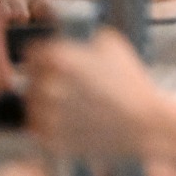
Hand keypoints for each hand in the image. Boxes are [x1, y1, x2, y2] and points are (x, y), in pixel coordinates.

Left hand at [25, 28, 169, 162]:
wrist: (143, 123)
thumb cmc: (131, 83)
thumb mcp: (113, 45)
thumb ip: (84, 38)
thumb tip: (71, 37)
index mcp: (58, 59)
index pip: (31, 52)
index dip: (45, 55)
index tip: (55, 62)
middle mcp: (46, 86)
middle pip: (32, 79)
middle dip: (47, 79)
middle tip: (71, 85)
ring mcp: (46, 115)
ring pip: (34, 104)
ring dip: (48, 103)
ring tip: (76, 105)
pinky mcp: (49, 139)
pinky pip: (41, 128)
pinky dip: (53, 125)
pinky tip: (75, 121)